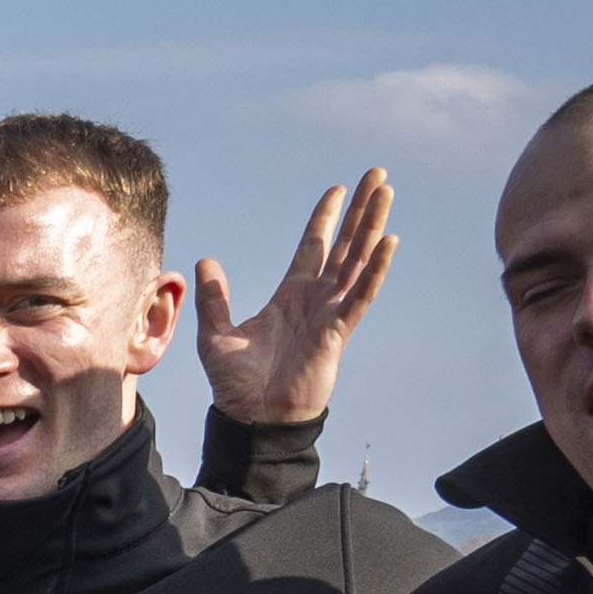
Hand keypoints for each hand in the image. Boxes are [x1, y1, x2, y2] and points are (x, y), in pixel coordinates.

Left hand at [198, 168, 397, 428]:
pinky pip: (361, 295)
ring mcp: (330, 313)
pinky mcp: (338, 331)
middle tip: (377, 175)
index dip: (326, 218)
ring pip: (359, 260)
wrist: (253, 418)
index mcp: (291, 295)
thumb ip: (215, 298)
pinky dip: (375, 269)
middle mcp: (316, 299)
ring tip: (386, 192)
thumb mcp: (216, 334)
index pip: (313, 246)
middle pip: (345, 244)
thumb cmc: (237, 384)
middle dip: (361, 209)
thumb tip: (204, 261)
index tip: (337, 190)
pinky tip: (387, 242)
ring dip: (373, 226)